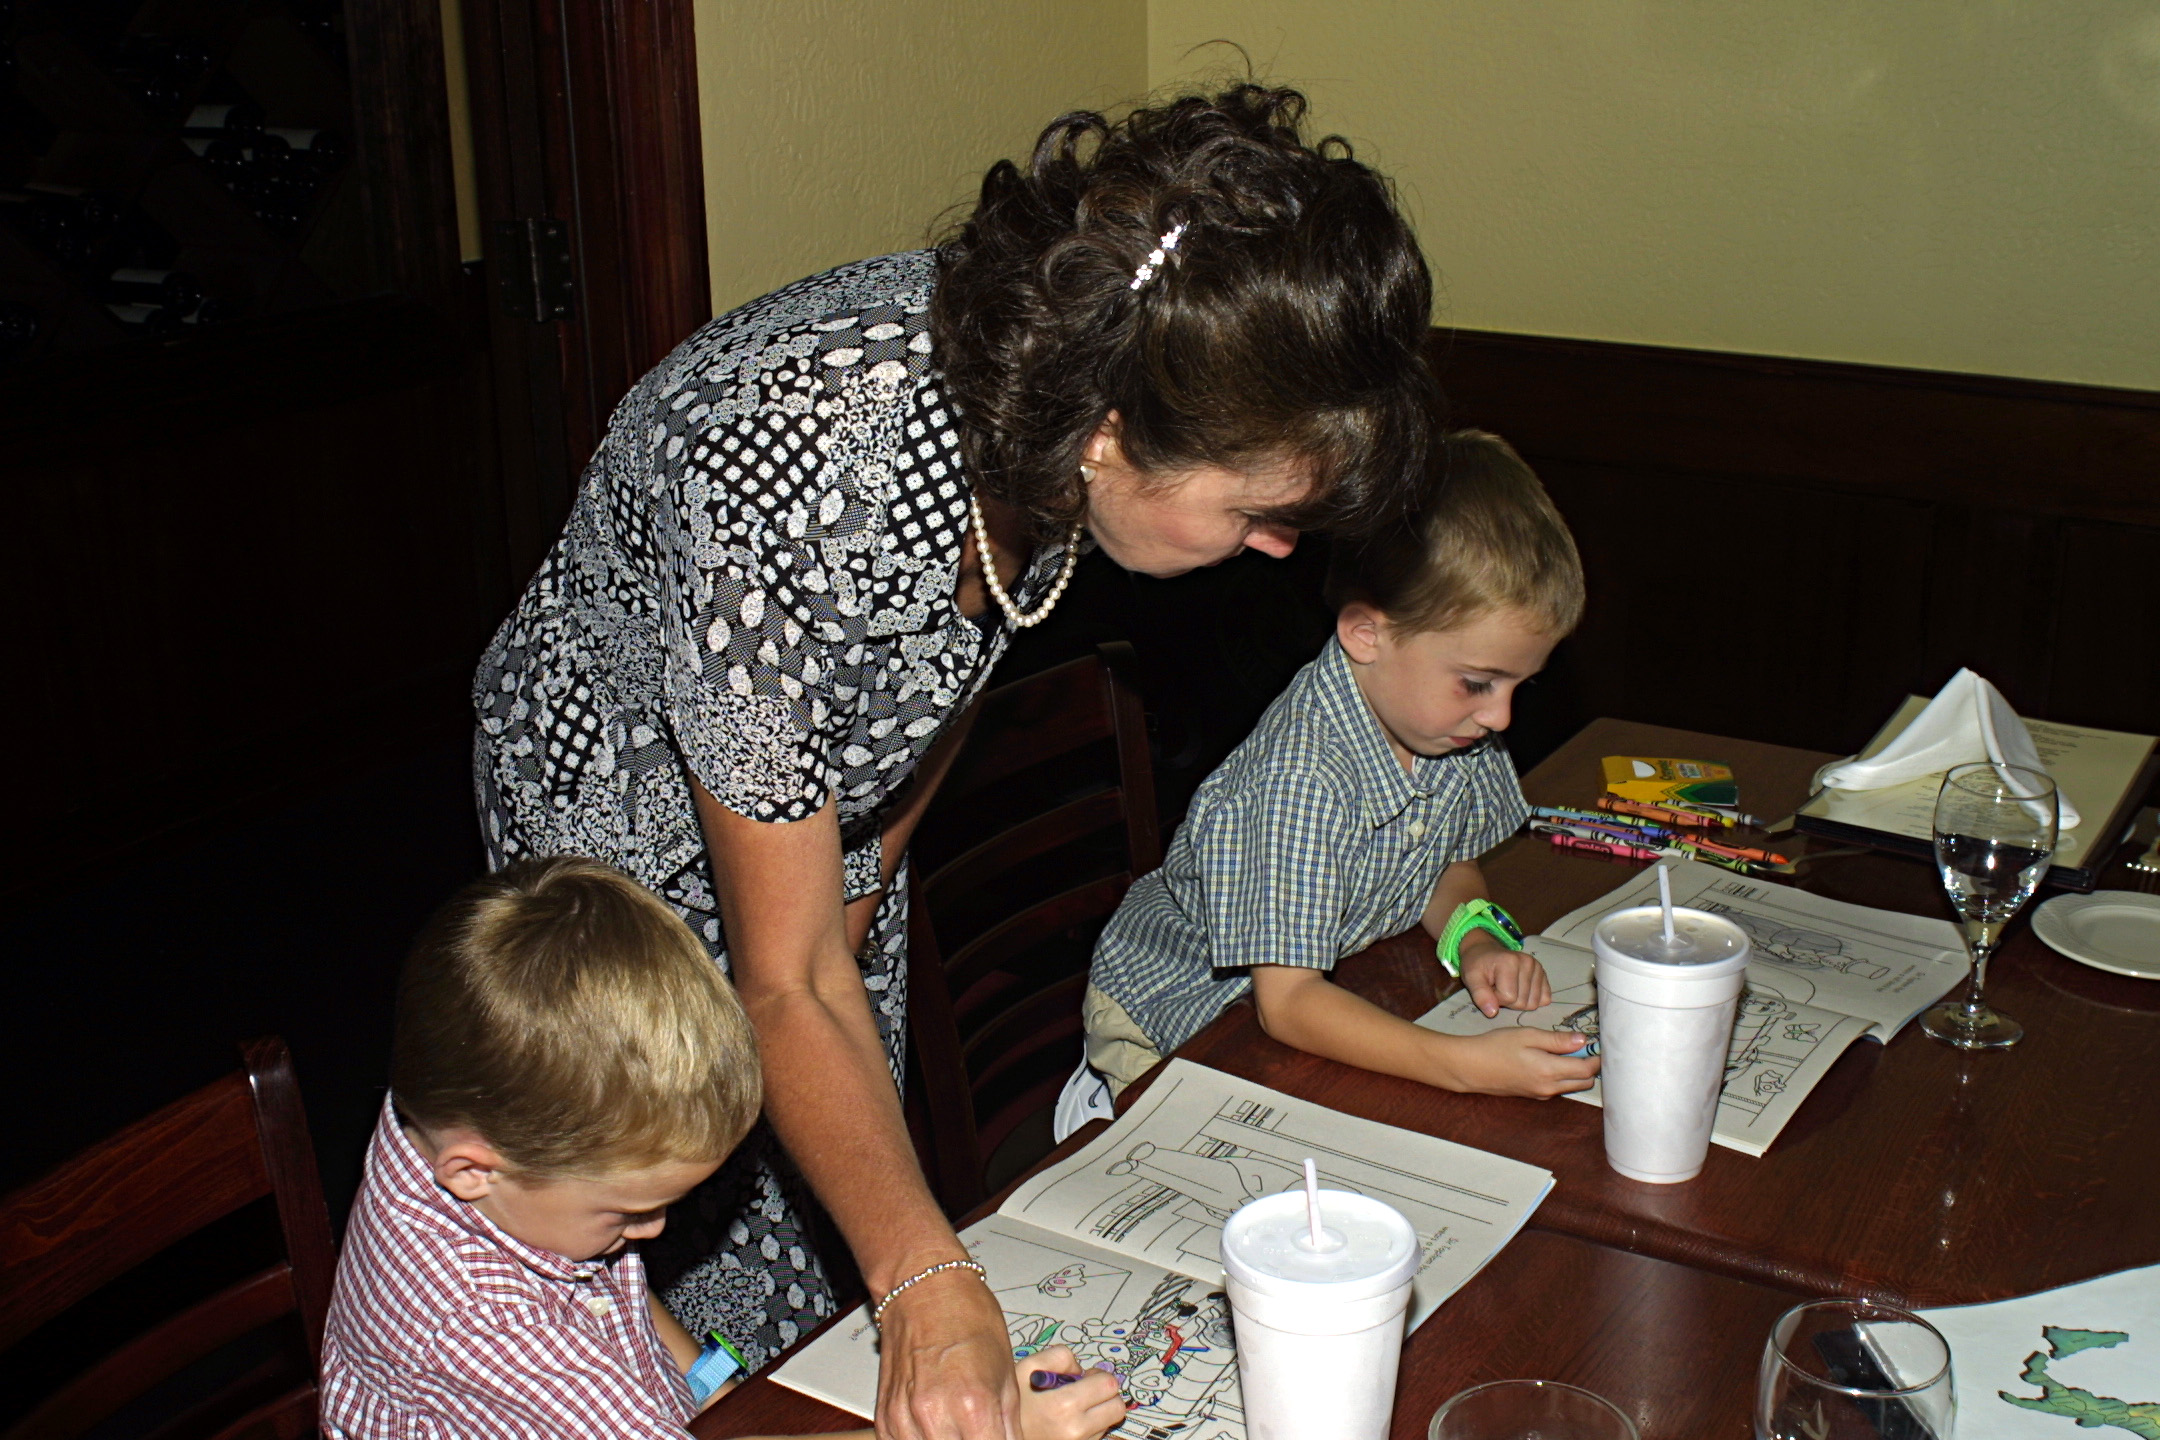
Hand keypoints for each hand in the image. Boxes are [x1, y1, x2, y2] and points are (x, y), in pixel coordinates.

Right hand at [875, 1268, 1021, 1439]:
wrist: (923, 1290)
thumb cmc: (968, 1318)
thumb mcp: (1007, 1372)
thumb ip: (1009, 1424)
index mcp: (973, 1405)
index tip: (999, 1438)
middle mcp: (935, 1416)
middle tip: (980, 1432)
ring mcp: (905, 1418)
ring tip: (958, 1429)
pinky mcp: (886, 1417)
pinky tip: (935, 1429)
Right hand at [1014, 1346, 1125, 1439]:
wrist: (998, 1436)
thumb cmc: (1013, 1404)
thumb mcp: (1027, 1367)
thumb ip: (1059, 1356)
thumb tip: (1082, 1370)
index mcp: (1064, 1405)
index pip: (1109, 1386)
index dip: (1099, 1377)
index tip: (1085, 1379)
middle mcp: (1075, 1431)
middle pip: (1117, 1408)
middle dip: (1105, 1396)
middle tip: (1085, 1393)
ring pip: (1108, 1424)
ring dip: (1097, 1414)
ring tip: (1072, 1411)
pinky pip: (1098, 1438)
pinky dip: (1091, 1429)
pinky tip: (1073, 1424)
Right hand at [1430, 1027, 1598, 1097]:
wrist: (1470, 1067)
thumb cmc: (1496, 1047)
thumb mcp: (1527, 1035)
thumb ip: (1557, 1040)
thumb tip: (1583, 1040)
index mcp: (1550, 1071)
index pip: (1587, 1069)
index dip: (1596, 1057)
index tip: (1597, 1043)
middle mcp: (1549, 1088)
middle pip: (1584, 1082)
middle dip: (1590, 1066)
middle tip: (1583, 1046)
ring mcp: (1541, 1093)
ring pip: (1571, 1086)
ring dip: (1576, 1072)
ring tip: (1567, 1050)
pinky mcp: (1533, 1094)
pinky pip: (1557, 1087)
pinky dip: (1562, 1076)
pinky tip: (1550, 1060)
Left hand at [1457, 937, 1552, 1016]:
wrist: (1485, 951)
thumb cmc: (1477, 965)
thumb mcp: (1471, 978)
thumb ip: (1480, 995)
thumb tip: (1493, 1013)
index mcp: (1510, 962)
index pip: (1509, 998)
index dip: (1496, 999)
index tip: (1489, 988)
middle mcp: (1528, 963)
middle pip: (1522, 1002)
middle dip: (1507, 1001)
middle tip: (1497, 988)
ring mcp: (1538, 968)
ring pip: (1533, 1003)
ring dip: (1518, 1001)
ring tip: (1506, 987)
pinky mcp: (1543, 974)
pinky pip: (1544, 999)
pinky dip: (1531, 999)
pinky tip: (1519, 989)